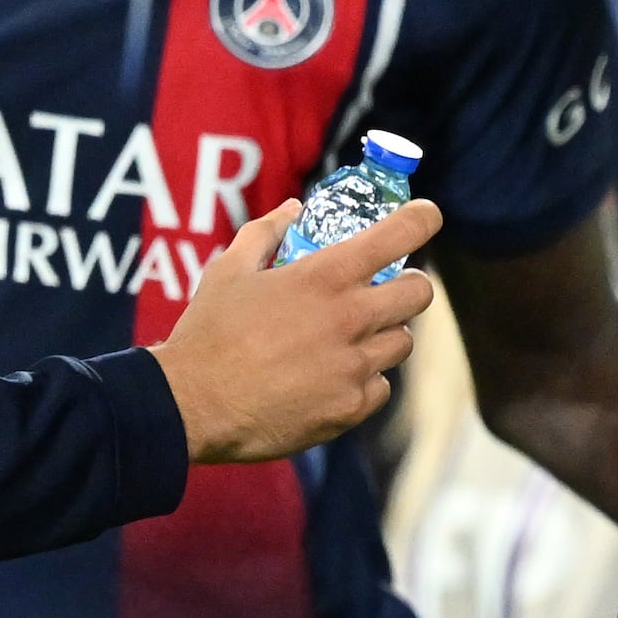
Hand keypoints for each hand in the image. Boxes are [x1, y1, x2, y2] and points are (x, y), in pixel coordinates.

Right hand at [157, 203, 438, 462]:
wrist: (192, 405)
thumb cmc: (208, 333)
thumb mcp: (230, 269)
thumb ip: (267, 233)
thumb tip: (293, 209)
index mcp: (326, 276)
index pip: (401, 233)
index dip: (422, 219)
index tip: (425, 216)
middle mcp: (351, 318)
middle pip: (420, 293)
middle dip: (409, 286)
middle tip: (386, 291)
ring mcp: (354, 366)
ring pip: (402, 343)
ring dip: (384, 336)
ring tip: (348, 340)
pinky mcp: (350, 408)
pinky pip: (380, 387)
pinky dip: (364, 381)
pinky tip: (332, 379)